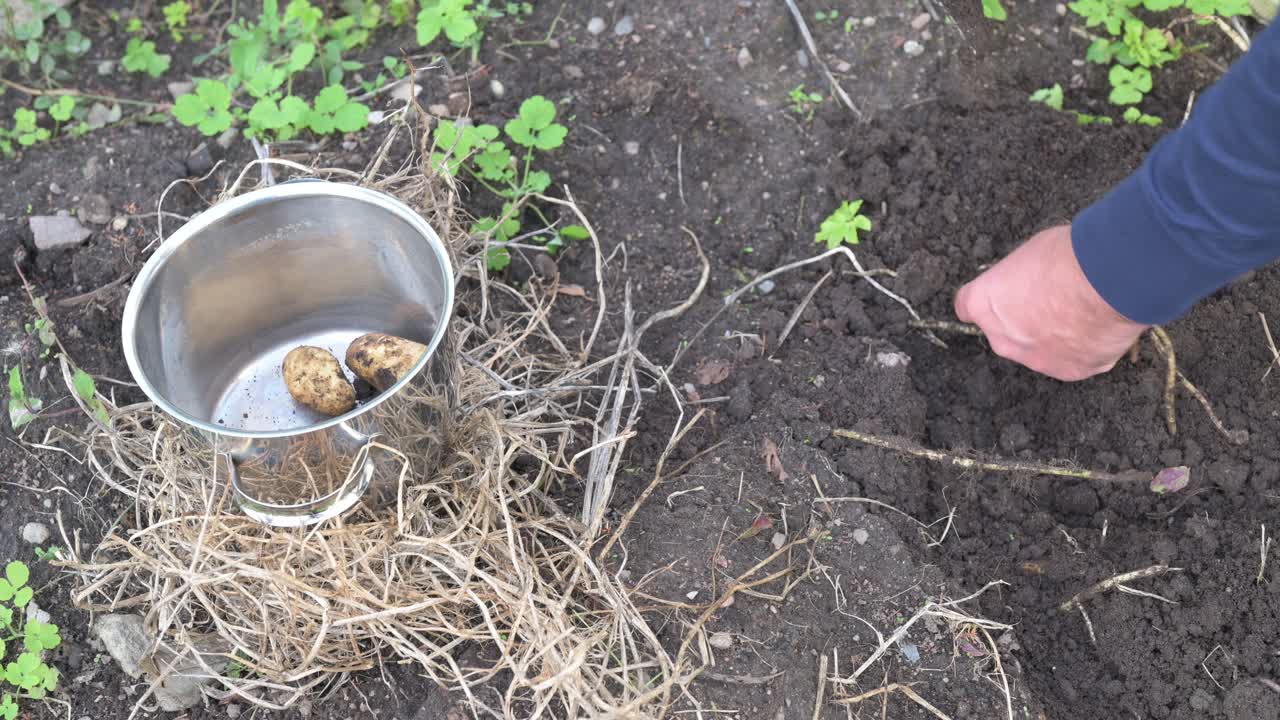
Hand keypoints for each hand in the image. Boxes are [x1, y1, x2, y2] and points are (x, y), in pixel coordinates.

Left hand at [954, 224, 1146, 381]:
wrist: (1110, 282)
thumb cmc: (1068, 259)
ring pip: (1036, 350)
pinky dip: (1081, 348)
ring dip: (1049, 337)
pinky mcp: (1070, 371)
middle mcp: (1003, 339)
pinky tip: (1095, 326)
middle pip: (1002, 332)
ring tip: (1078, 312)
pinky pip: (1070, 359)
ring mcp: (1036, 360)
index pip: (967, 306)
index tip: (1000, 293)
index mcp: (984, 305)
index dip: (987, 298)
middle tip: (1048, 300)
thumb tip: (1026, 282)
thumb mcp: (1029, 253)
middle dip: (1020, 320)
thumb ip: (1017, 278)